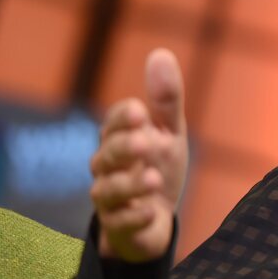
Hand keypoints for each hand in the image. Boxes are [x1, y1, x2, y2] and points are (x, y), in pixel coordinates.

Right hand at [90, 48, 188, 261]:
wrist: (155, 219)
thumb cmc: (158, 166)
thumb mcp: (170, 133)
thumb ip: (166, 99)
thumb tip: (160, 52)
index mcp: (119, 138)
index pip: (113, 123)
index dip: (123, 119)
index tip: (140, 112)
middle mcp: (107, 167)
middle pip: (107, 154)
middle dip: (125, 147)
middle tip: (146, 142)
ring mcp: (110, 198)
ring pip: (108, 189)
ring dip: (130, 183)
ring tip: (153, 178)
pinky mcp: (119, 226)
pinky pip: (120, 222)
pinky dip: (135, 215)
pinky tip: (151, 210)